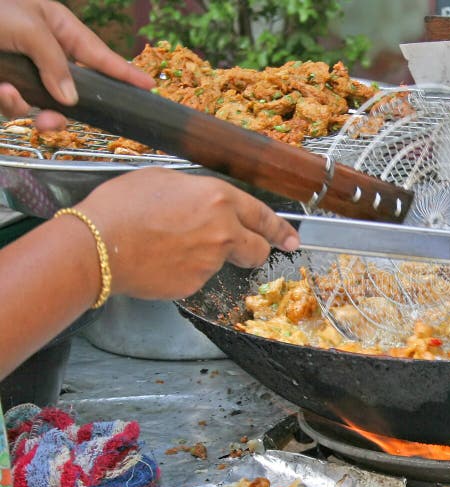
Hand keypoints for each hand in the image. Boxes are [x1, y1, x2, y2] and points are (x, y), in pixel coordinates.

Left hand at [0, 0, 153, 129]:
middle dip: (76, 107)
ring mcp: (21, 70)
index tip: (148, 86)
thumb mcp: (29, 27)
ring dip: (44, 115)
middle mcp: (41, 49)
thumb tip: (72, 98)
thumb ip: (57, 63)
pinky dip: (13, 105)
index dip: (123, 71)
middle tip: (74, 121)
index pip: (98, 53)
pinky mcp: (2, 86)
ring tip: (40, 121)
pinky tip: (4, 94)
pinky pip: (17, 106)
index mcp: (54, 25)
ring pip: (47, 103)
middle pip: (75, 86)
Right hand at [76, 168, 299, 299]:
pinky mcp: (194, 285)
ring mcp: (211, 262)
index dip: (280, 230)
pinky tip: (161, 260)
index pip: (263, 217)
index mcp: (220, 199)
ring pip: (222, 263)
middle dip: (256, 250)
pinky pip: (197, 277)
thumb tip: (203, 201)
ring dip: (207, 257)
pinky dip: (186, 271)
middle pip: (257, 249)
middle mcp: (224, 231)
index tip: (291, 239)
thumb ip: (197, 192)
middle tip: (247, 251)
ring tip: (170, 245)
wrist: (97, 245)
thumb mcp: (164, 179)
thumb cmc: (123, 206)